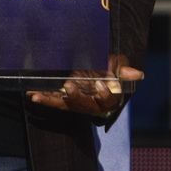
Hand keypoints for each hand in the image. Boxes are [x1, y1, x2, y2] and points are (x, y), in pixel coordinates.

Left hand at [26, 57, 142, 117]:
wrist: (92, 67)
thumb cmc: (106, 68)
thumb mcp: (114, 65)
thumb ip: (122, 69)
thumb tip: (139, 75)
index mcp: (107, 97)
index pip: (108, 100)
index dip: (105, 93)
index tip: (100, 84)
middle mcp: (91, 103)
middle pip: (85, 105)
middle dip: (76, 97)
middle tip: (68, 86)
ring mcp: (77, 102)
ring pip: (66, 105)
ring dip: (52, 100)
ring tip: (38, 95)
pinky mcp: (64, 100)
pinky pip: (54, 101)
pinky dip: (43, 98)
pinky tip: (32, 94)